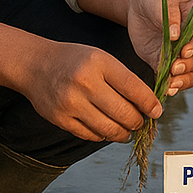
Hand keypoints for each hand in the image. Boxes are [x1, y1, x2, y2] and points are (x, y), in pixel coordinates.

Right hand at [20, 41, 161, 143]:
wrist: (36, 65)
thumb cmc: (75, 60)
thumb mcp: (101, 58)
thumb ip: (122, 78)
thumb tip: (146, 104)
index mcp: (100, 63)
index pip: (133, 87)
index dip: (149, 102)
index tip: (157, 111)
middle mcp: (85, 82)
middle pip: (122, 112)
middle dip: (137, 121)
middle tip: (142, 122)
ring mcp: (71, 103)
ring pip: (108, 128)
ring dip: (123, 133)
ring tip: (128, 130)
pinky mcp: (60, 119)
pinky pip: (90, 135)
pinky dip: (103, 135)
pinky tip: (108, 130)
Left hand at [126, 0, 192, 96]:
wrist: (138, 4)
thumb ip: (170, 14)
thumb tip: (176, 35)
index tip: (184, 51)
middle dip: (191, 65)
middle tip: (175, 68)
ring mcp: (182, 52)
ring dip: (185, 79)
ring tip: (171, 83)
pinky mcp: (168, 62)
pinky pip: (176, 78)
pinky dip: (174, 85)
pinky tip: (167, 89)